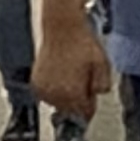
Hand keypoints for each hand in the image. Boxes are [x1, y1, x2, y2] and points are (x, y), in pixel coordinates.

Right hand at [34, 7, 110, 122]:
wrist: (61, 27)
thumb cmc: (81, 43)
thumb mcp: (102, 63)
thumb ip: (104, 84)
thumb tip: (99, 94)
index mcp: (72, 94)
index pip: (84, 113)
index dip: (90, 103)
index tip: (91, 92)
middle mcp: (54, 95)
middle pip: (70, 111)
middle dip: (77, 100)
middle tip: (82, 79)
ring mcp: (42, 89)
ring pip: (58, 104)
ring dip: (65, 95)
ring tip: (70, 75)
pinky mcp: (35, 82)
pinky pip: (47, 95)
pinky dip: (53, 89)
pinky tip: (59, 75)